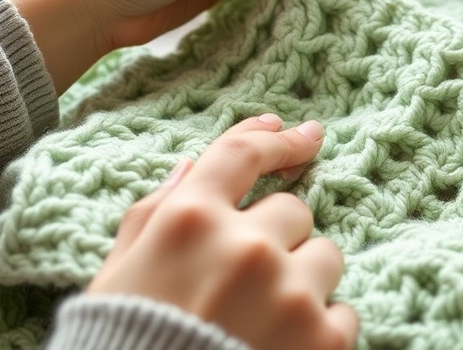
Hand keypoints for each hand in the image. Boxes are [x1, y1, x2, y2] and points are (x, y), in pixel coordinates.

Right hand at [87, 114, 358, 349]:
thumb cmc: (123, 343)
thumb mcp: (118, 273)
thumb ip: (155, 211)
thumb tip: (193, 166)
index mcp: (189, 221)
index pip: (241, 156)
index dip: (273, 140)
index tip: (300, 135)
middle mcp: (245, 246)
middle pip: (294, 210)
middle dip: (277, 238)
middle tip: (247, 281)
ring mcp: (290, 292)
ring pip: (327, 254)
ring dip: (304, 279)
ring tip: (265, 320)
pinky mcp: (324, 338)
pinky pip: (344, 310)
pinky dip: (321, 327)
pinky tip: (283, 348)